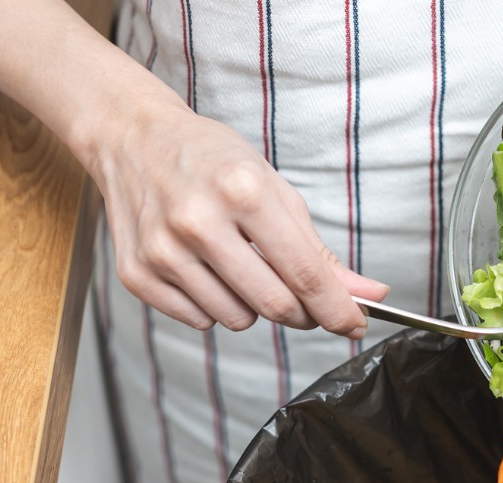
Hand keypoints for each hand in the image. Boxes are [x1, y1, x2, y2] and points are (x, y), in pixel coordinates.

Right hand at [85, 90, 387, 338]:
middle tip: (302, 297)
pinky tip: (203, 268)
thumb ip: (319, 250)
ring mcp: (162, 250)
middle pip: (274, 304)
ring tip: (237, 263)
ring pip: (237, 319)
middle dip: (301, 312)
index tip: (355, 323)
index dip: (337, 308)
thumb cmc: (211, 160)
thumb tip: (369, 296)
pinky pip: (199, 320)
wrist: (133, 139)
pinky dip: (213, 305)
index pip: (304, 273)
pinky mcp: (136, 273)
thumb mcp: (273, 188)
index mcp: (242, 190)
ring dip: (251, 305)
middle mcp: (198, 221)